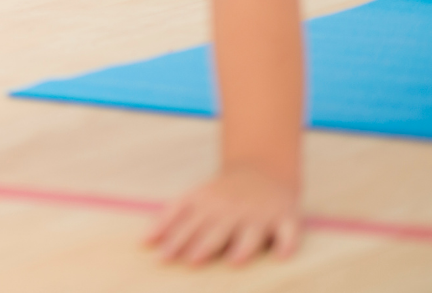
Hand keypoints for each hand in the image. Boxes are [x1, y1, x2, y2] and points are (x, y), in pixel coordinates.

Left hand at [149, 165, 300, 264]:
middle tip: (189, 261)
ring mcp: (260, 214)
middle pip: (216, 229)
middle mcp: (233, 209)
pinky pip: (288, 232)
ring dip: (242, 246)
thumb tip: (143, 242)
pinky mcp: (286, 218)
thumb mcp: (193, 198)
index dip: (174, 238)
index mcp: (208, 202)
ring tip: (233, 262)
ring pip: (251, 233)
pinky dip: (287, 244)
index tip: (159, 256)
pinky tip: (281, 256)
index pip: (188, 221)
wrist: (263, 170)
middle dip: (202, 245)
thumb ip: (169, 219)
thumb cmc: (221, 193)